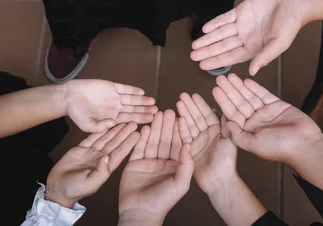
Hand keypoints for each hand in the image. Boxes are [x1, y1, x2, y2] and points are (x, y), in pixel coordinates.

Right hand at [46, 122, 139, 207]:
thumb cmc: (74, 190)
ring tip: (123, 120)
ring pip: (105, 138)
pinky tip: (106, 123)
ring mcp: (91, 153)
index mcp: (105, 167)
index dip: (129, 143)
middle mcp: (101, 159)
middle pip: (115, 143)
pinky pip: (92, 137)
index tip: (138, 134)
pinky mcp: (81, 149)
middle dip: (124, 133)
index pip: (120, 153)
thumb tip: (108, 158)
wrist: (57, 188)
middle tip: (134, 122)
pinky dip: (99, 130)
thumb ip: (100, 172)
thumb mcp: (89, 184)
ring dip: (114, 130)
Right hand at [62, 79, 156, 132]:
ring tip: (152, 102)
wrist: (68, 96)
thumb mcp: (87, 125)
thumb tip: (112, 124)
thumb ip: (99, 126)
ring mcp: (114, 97)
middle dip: (144, 110)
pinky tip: (141, 92)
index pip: (129, 120)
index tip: (151, 120)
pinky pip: (124, 88)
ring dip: (142, 101)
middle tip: (156, 111)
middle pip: (133, 110)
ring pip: (131, 99)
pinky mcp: (111, 86)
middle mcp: (115, 108)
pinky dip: (132, 90)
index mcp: (111, 118)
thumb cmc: (76, 113)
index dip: (140, 120)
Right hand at [119, 110, 193, 224]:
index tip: (181, 116)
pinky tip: (144, 127)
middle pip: (165, 140)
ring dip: (155, 128)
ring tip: (157, 114)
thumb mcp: (181, 183)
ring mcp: (148, 162)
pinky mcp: (135, 163)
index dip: (179, 131)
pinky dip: (141, 137)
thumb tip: (188, 145)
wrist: (140, 212)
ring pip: (153, 141)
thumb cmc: (163, 201)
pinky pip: (138, 147)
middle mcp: (163, 162)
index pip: (178, 144)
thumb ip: (186, 164)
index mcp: (175, 166)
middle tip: (168, 110)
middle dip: (167, 125)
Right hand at [175, 93, 236, 193]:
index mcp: (217, 131)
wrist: (218, 180)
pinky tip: (178, 118)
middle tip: (182, 95)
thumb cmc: (226, 161)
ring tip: (178, 102)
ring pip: (190, 124)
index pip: (207, 114)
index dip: (200, 105)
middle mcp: (206, 134)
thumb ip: (227, 126)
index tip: (194, 95)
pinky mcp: (189, 150)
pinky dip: (181, 127)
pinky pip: (185, 136)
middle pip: (196, 117)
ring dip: (184, 113)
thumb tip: (226, 111)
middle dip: (190, 106)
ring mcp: (197, 141)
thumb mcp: (229, 141)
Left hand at [191, 0, 304, 75]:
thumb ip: (264, 57)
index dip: (216, 62)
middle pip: (222, 46)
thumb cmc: (290, 24)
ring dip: (208, 39)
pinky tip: (205, 29)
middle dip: (208, 51)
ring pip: (221, 33)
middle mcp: (245, 38)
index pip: (231, 57)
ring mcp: (242, 24)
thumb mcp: (279, 44)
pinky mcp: (241, 11)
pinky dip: (215, 23)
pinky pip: (225, 18)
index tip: (202, 66)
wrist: (294, 1)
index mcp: (254, 48)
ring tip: (194, 45)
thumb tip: (252, 71)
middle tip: (193, 56)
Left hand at [213, 74, 322, 163]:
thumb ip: (236, 135)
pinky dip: (255, 87)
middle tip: (219, 78)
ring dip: (239, 86)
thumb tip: (224, 122)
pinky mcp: (277, 105)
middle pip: (239, 102)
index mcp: (248, 131)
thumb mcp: (253, 144)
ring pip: (249, 96)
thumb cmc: (279, 148)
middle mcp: (255, 121)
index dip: (223, 101)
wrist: (304, 144)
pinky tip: (246, 80)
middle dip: (229, 90)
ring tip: (230, 76)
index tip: (214, 90)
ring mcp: (265, 112)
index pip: (232, 113)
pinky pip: (263, 94)